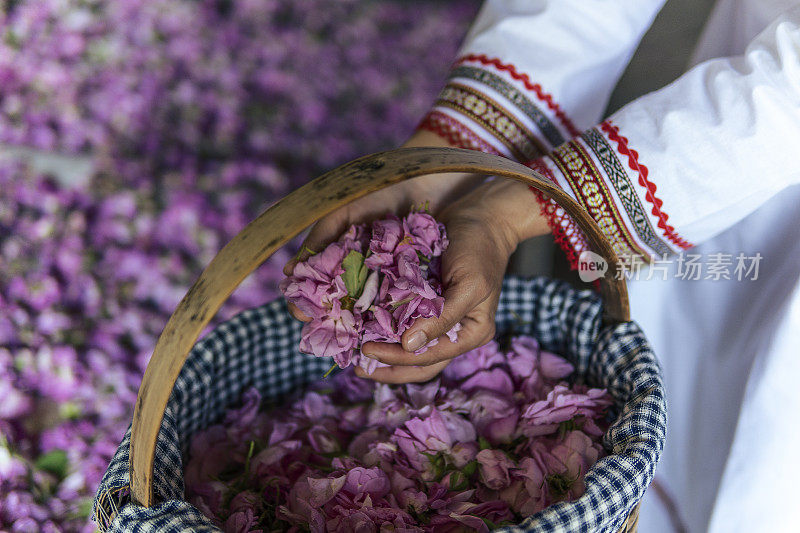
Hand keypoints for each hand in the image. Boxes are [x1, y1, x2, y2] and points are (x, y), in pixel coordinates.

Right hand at [283, 130, 481, 319]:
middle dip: (333, 322)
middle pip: (341, 309)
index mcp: (337, 261)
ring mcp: (385, 281)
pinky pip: (399, 304)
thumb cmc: (378, 190)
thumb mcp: (343, 212)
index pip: (315, 292)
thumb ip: (318, 239)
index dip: (306, 304)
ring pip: (369, 312)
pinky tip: (389, 325)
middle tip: (330, 331)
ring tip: (357, 335)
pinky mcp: (413, 282)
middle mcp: (359, 276)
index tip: (302, 312)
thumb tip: (288, 274)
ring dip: (362, 326)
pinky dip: (393, 315)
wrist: (423, 177)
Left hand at [356, 178, 549, 382]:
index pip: (429, 358)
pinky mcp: (427, 301)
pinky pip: (405, 320)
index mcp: (470, 334)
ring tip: (357, 354)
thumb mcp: (468, 286)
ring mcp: (440, 318)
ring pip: (410, 346)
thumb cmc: (480, 249)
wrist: (482, 216)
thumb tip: (409, 346)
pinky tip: (365, 326)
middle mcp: (455, 331)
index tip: (367, 349)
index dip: (396, 358)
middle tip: (357, 366)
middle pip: (419, 362)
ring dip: (385, 351)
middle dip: (388, 367)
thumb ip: (442, 318)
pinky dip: (386, 326)